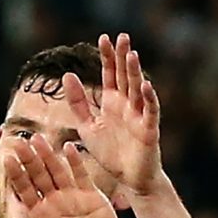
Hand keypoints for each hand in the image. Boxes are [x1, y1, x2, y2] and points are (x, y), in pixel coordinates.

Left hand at [0, 137, 123, 217]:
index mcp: (40, 215)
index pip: (24, 190)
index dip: (16, 175)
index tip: (7, 159)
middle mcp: (53, 202)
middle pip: (38, 176)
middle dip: (29, 160)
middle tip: (20, 142)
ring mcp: (71, 196)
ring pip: (56, 172)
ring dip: (48, 156)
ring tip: (38, 139)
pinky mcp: (91, 195)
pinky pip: (81, 176)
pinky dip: (75, 163)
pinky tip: (68, 148)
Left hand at [64, 34, 164, 200]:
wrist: (129, 180)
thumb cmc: (111, 154)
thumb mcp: (87, 126)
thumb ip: (78, 103)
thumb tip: (67, 74)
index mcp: (112, 103)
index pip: (110, 74)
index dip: (107, 57)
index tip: (104, 38)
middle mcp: (127, 105)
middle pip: (125, 76)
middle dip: (123, 57)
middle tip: (122, 37)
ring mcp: (139, 116)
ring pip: (137, 89)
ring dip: (135, 72)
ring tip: (132, 54)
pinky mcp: (149, 130)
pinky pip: (150, 111)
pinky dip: (149, 98)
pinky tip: (145, 84)